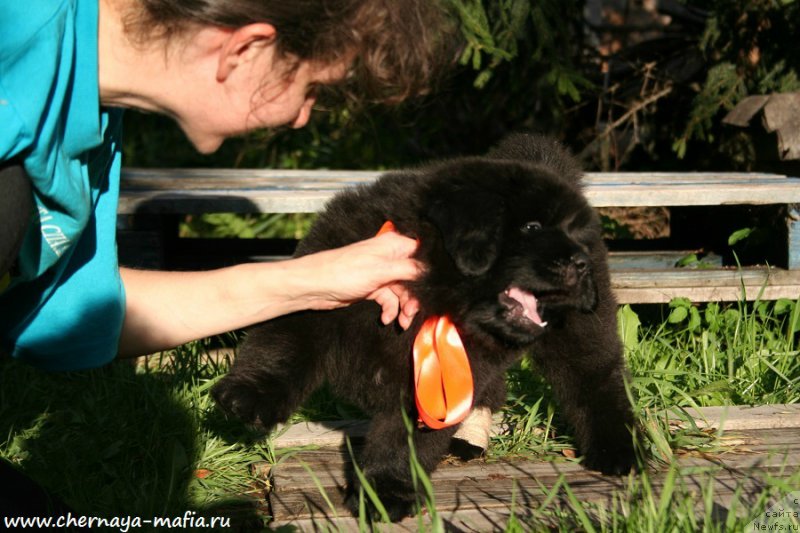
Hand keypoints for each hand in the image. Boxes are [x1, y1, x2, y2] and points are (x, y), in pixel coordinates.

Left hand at [296, 232, 421, 328]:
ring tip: (402, 321)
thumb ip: (409, 270)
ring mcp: (380, 273)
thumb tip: (430, 271)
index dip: (428, 273)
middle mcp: (388, 257)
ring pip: (402, 292)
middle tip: (412, 312)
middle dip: (415, 297)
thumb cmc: (341, 272)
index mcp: (392, 246)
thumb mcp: (381, 270)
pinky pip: (389, 300)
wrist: (314, 287)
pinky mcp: (372, 287)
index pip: (421, 255)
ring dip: (404, 308)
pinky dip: (390, 310)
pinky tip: (386, 318)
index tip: (432, 290)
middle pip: (414, 278)